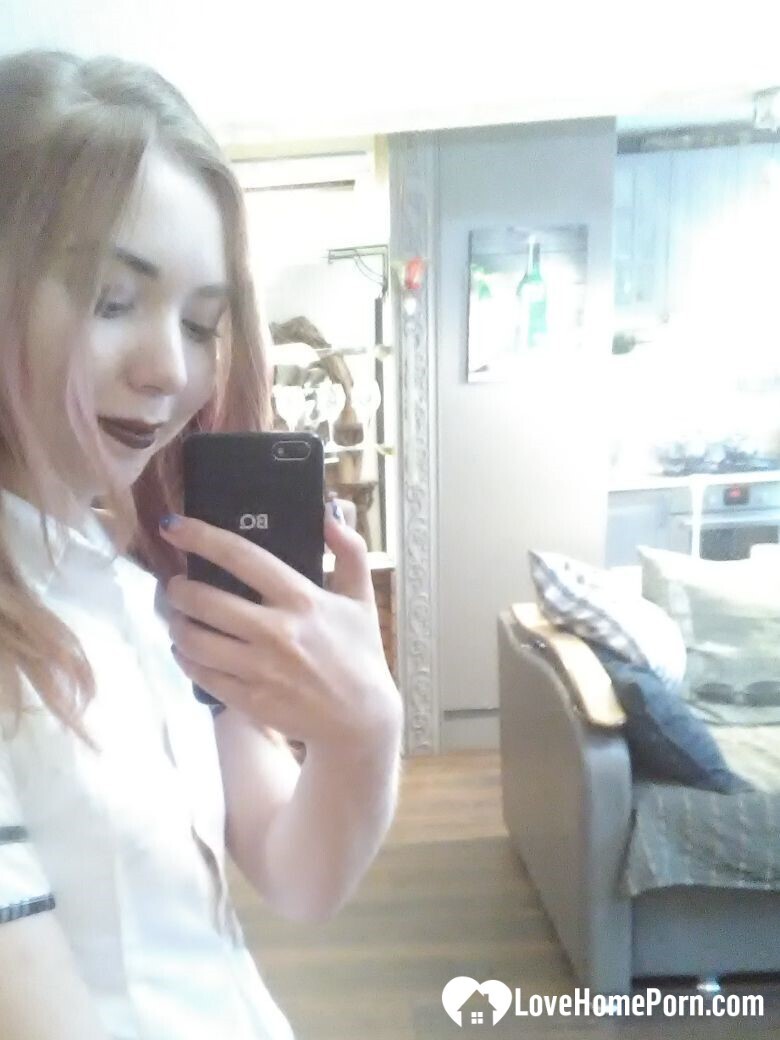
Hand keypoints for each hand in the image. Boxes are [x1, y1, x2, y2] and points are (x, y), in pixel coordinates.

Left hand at [158, 507, 402, 751]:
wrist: (361, 720)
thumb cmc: (360, 653)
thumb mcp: (362, 598)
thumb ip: (349, 550)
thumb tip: (328, 511)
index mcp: (302, 599)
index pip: (241, 556)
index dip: (200, 536)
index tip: (172, 525)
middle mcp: (276, 631)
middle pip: (203, 599)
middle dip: (177, 588)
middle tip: (175, 584)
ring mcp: (260, 669)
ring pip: (194, 639)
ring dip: (176, 623)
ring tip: (178, 616)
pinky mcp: (249, 700)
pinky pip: (200, 673)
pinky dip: (185, 657)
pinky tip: (187, 649)